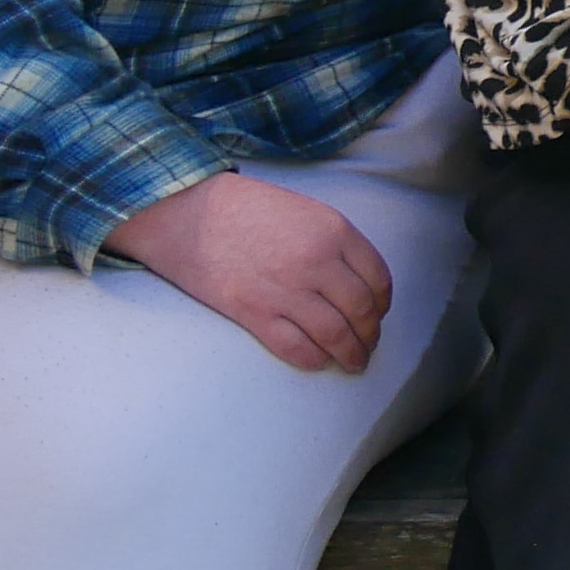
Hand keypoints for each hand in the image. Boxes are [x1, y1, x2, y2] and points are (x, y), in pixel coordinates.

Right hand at [104, 171, 394, 373]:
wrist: (187, 211)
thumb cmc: (244, 207)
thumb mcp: (303, 210)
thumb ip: (334, 242)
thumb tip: (356, 282)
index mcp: (334, 231)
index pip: (378, 279)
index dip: (382, 303)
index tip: (378, 313)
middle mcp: (317, 262)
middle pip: (362, 312)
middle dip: (370, 334)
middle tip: (368, 344)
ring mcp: (286, 290)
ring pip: (336, 336)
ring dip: (351, 355)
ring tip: (353, 362)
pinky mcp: (255, 313)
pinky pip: (298, 349)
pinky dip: (315, 360)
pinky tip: (319, 361)